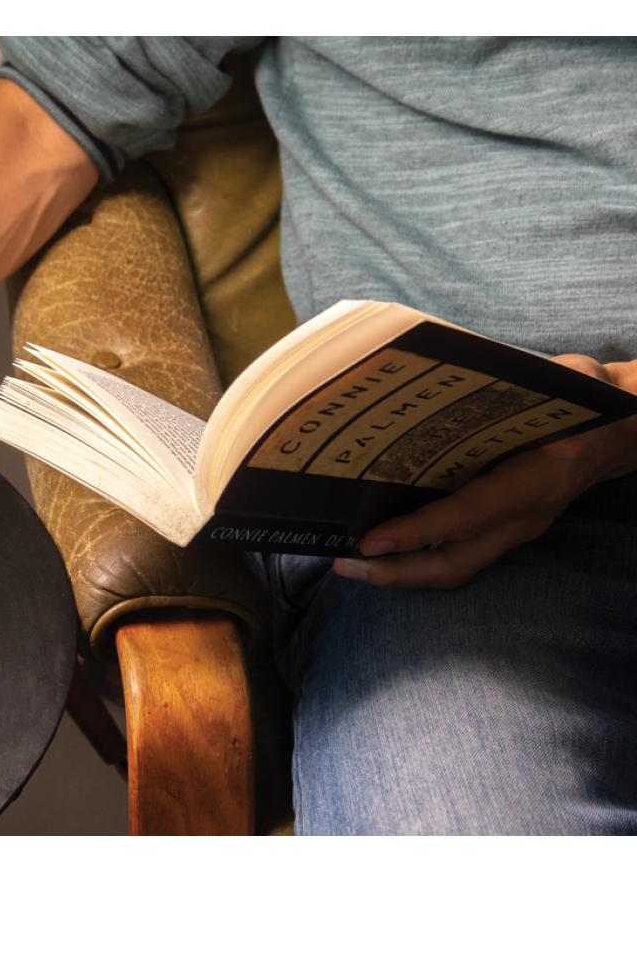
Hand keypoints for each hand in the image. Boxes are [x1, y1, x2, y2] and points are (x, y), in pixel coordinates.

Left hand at [332, 354, 636, 588]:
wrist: (623, 428)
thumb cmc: (578, 398)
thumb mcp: (544, 385)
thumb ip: (495, 392)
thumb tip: (430, 381)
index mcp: (536, 477)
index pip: (468, 514)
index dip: (418, 531)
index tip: (370, 541)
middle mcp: (526, 514)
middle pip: (456, 563)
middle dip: (398, 572)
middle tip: (344, 565)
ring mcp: (519, 528)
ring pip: (457, 568)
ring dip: (403, 573)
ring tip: (353, 566)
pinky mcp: (509, 531)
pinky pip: (461, 555)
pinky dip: (419, 559)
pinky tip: (383, 552)